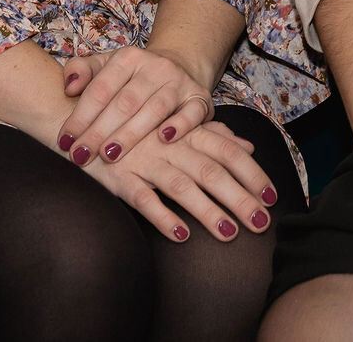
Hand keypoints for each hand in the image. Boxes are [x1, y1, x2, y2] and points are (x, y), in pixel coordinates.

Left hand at [56, 45, 218, 167]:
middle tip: (81, 155)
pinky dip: (180, 125)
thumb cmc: (131, 78)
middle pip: (125, 102)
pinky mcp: (200, 98)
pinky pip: (193, 112)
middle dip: (100, 131)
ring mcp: (179, 82)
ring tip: (109, 155)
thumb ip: (80, 71)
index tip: (65, 141)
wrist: (178, 68)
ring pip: (155, 109)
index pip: (101, 88)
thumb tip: (68, 87)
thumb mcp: (104, 67)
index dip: (81, 116)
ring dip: (131, 134)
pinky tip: (164, 139)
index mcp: (128, 57)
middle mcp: (155, 67)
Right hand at [81, 117, 279, 243]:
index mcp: (185, 132)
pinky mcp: (119, 177)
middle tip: (261, 224)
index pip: (226, 152)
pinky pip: (143, 199)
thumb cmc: (135, 123)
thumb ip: (213, 135)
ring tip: (229, 234)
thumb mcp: (176, 124)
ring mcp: (144, 161)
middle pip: (211, 172)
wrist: (80, 116)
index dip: (251, 173)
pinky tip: (180, 235)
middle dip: (238, 198)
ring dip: (207, 211)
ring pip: (182, 187)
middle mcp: (168, 145)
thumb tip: (248, 148)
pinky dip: (161, 216)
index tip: (272, 197)